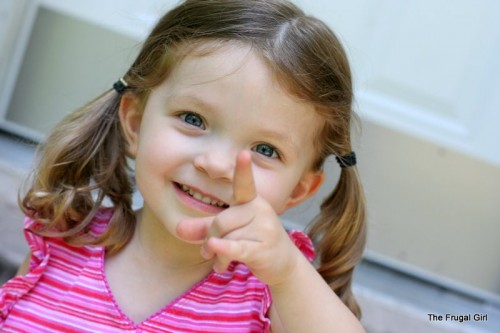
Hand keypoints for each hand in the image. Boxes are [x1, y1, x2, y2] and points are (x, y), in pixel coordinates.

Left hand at [176, 151, 300, 285]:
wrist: (284, 263)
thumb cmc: (254, 240)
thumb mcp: (229, 230)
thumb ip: (204, 227)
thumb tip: (178, 228)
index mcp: (251, 200)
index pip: (245, 184)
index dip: (243, 169)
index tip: (244, 153)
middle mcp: (260, 210)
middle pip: (221, 220)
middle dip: (210, 237)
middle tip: (208, 250)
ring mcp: (264, 229)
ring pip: (226, 238)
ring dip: (217, 254)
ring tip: (220, 262)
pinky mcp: (263, 249)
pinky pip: (237, 248)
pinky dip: (224, 252)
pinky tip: (217, 262)